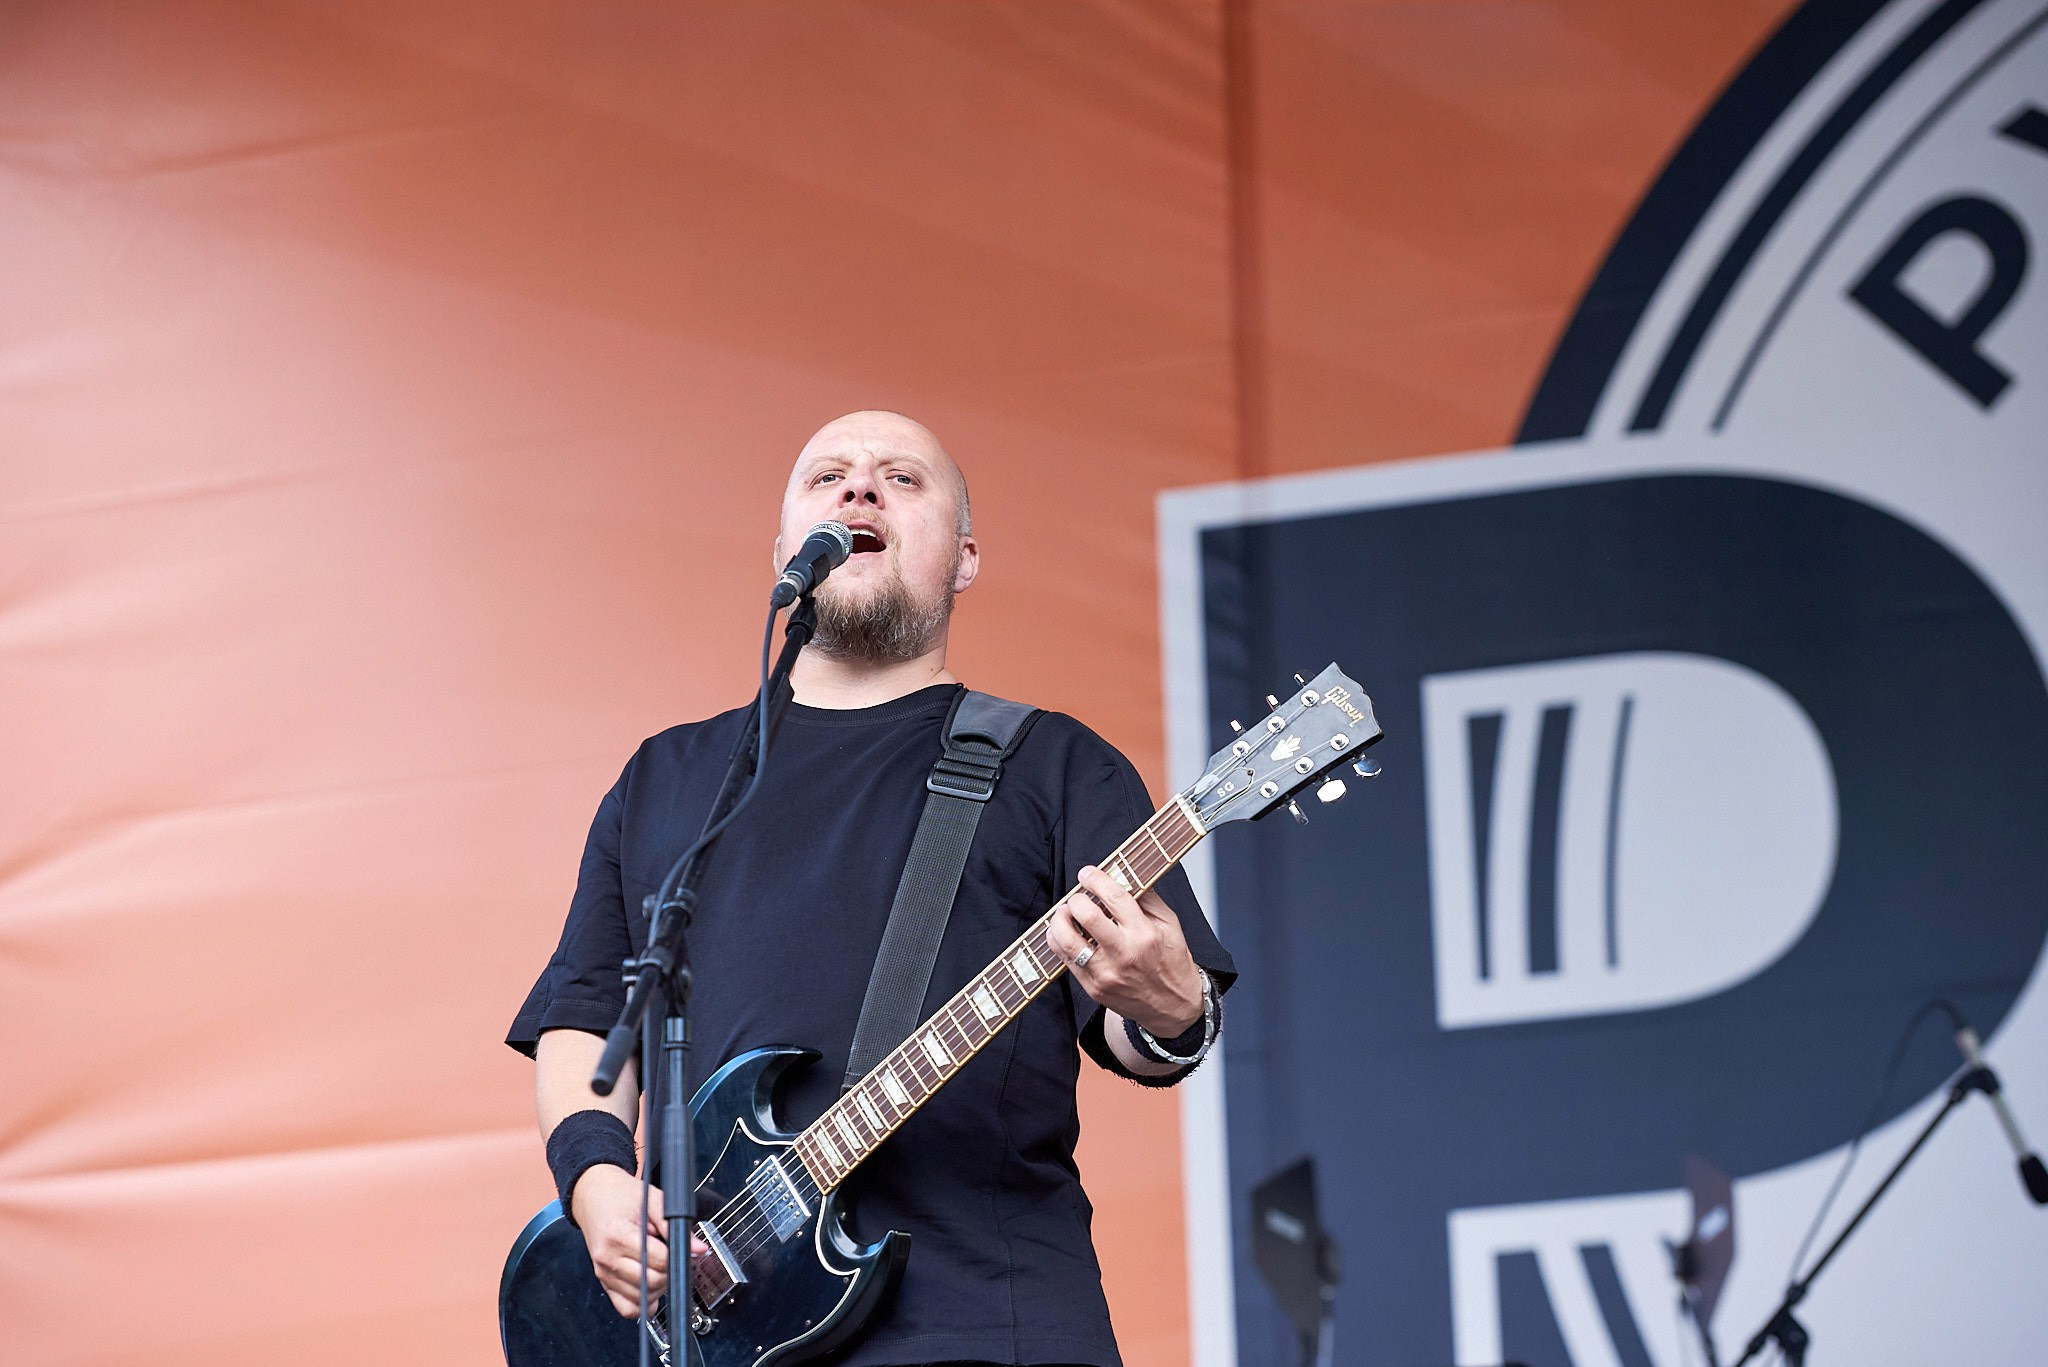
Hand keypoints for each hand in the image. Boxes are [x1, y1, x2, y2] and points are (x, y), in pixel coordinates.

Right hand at [570, 1164, 709, 1318]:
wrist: (593, 1195)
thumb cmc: (620, 1195)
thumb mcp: (652, 1200)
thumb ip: (674, 1225)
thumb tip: (697, 1248)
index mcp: (619, 1236)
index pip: (659, 1261)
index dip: (676, 1256)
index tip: (680, 1248)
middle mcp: (608, 1258)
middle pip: (651, 1282)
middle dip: (669, 1272)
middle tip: (672, 1256)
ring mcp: (603, 1273)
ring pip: (641, 1299)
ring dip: (658, 1288)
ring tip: (659, 1266)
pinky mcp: (603, 1281)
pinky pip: (626, 1308)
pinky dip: (642, 1303)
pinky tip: (650, 1286)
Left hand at [1046, 865, 1203, 1036]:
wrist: (1173, 1006)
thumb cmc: (1171, 962)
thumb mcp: (1169, 924)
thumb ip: (1147, 898)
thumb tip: (1122, 876)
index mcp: (1145, 934)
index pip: (1114, 897)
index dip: (1096, 880)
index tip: (1087, 873)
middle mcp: (1124, 954)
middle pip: (1086, 916)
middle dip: (1076, 900)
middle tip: (1077, 898)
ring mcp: (1106, 973)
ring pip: (1066, 940)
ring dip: (1059, 920)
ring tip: (1065, 914)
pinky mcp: (1093, 988)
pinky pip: (1064, 960)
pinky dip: (1058, 941)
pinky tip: (1064, 933)